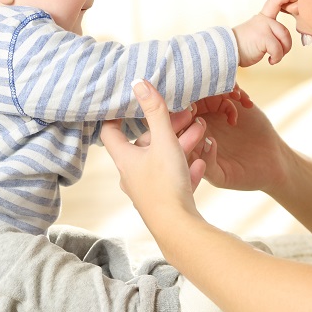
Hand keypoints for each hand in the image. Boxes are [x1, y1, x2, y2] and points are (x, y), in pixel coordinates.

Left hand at [101, 80, 207, 224]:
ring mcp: (147, 190)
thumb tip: (139, 83)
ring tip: (201, 133)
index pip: (110, 131)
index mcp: (125, 159)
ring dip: (181, 145)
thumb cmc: (165, 184)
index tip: (128, 102)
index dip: (116, 115)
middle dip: (165, 128)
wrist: (179, 228)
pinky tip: (201, 162)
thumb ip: (155, 112)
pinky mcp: (164, 202)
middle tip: (184, 115)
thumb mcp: (163, 141)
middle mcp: (131, 175)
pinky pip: (174, 180)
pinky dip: (186, 168)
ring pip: (163, 160)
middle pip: (145, 144)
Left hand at [191, 90, 291, 193]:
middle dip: (200, 95)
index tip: (194, 112)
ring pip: (207, 91)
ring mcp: (214, 113)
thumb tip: (205, 141)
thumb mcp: (222, 176)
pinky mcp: (231, 104)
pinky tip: (247, 103)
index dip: (181, 114)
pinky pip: (227, 88)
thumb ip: (208, 163)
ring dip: (221, 89)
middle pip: (189, 100)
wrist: (271, 165)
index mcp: (189, 141)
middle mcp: (198, 124)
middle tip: (216, 99)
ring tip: (236, 98)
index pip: (174, 122)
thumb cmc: (242, 176)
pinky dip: (236, 90)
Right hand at [232, 0, 295, 66]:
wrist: (226, 50)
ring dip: (282, 52)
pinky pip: (278, 49)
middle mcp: (264, 19)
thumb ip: (270, 31)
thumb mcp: (257, 33)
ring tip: (273, 57)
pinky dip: (276, 58)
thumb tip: (285, 40)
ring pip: (284, 40)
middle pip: (285, 31)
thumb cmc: (243, 46)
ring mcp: (263, 27)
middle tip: (278, 53)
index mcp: (263, 17)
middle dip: (285, 45)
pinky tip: (270, 60)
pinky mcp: (263, 37)